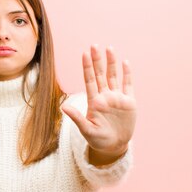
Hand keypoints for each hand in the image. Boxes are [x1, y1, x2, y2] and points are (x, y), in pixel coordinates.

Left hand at [62, 45, 136, 159]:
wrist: (114, 146)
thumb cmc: (98, 140)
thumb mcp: (86, 130)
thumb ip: (77, 118)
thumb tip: (63, 107)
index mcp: (94, 102)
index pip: (90, 80)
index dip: (87, 67)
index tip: (84, 54)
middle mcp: (105, 97)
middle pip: (100, 74)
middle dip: (97, 60)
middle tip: (94, 45)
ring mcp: (117, 98)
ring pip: (113, 76)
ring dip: (111, 63)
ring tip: (109, 49)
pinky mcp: (129, 102)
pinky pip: (128, 85)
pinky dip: (127, 74)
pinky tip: (125, 62)